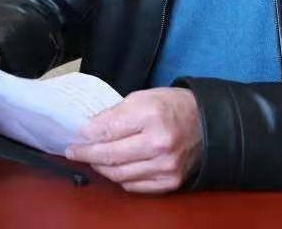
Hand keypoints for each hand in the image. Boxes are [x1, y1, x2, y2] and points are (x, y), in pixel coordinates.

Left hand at [65, 87, 202, 193]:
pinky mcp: (169, 182)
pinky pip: (134, 186)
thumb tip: (89, 129)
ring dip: (101, 167)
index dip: (87, 135)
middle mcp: (159, 143)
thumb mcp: (143, 97)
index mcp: (151, 114)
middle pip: (110, 155)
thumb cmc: (173, 106)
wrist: (208, 123)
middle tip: (73, 151)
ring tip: (92, 159)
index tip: (75, 136)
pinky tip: (114, 168)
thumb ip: (115, 114)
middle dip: (87, 154)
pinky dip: (120, 178)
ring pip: (120, 175)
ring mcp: (165, 166)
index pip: (108, 130)